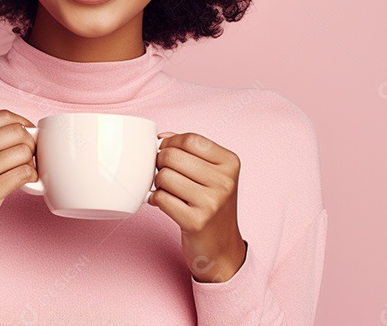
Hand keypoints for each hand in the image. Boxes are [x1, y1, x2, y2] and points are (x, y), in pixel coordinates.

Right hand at [0, 109, 37, 268]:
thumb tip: (29, 127)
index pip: (2, 116)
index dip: (23, 124)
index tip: (28, 137)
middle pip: (16, 132)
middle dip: (30, 144)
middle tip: (27, 158)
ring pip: (23, 152)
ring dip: (31, 163)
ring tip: (23, 172)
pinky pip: (24, 173)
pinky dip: (31, 177)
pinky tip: (25, 184)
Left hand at [147, 131, 246, 282]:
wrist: (222, 248)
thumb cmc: (212, 206)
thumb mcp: (213, 175)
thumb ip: (191, 152)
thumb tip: (163, 136)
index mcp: (230, 163)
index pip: (190, 139)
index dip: (170, 142)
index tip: (164, 150)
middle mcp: (225, 182)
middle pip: (172, 156)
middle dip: (160, 163)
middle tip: (164, 174)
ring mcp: (212, 202)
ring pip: (163, 176)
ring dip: (158, 183)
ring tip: (167, 190)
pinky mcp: (196, 221)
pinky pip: (160, 198)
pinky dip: (155, 199)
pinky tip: (164, 203)